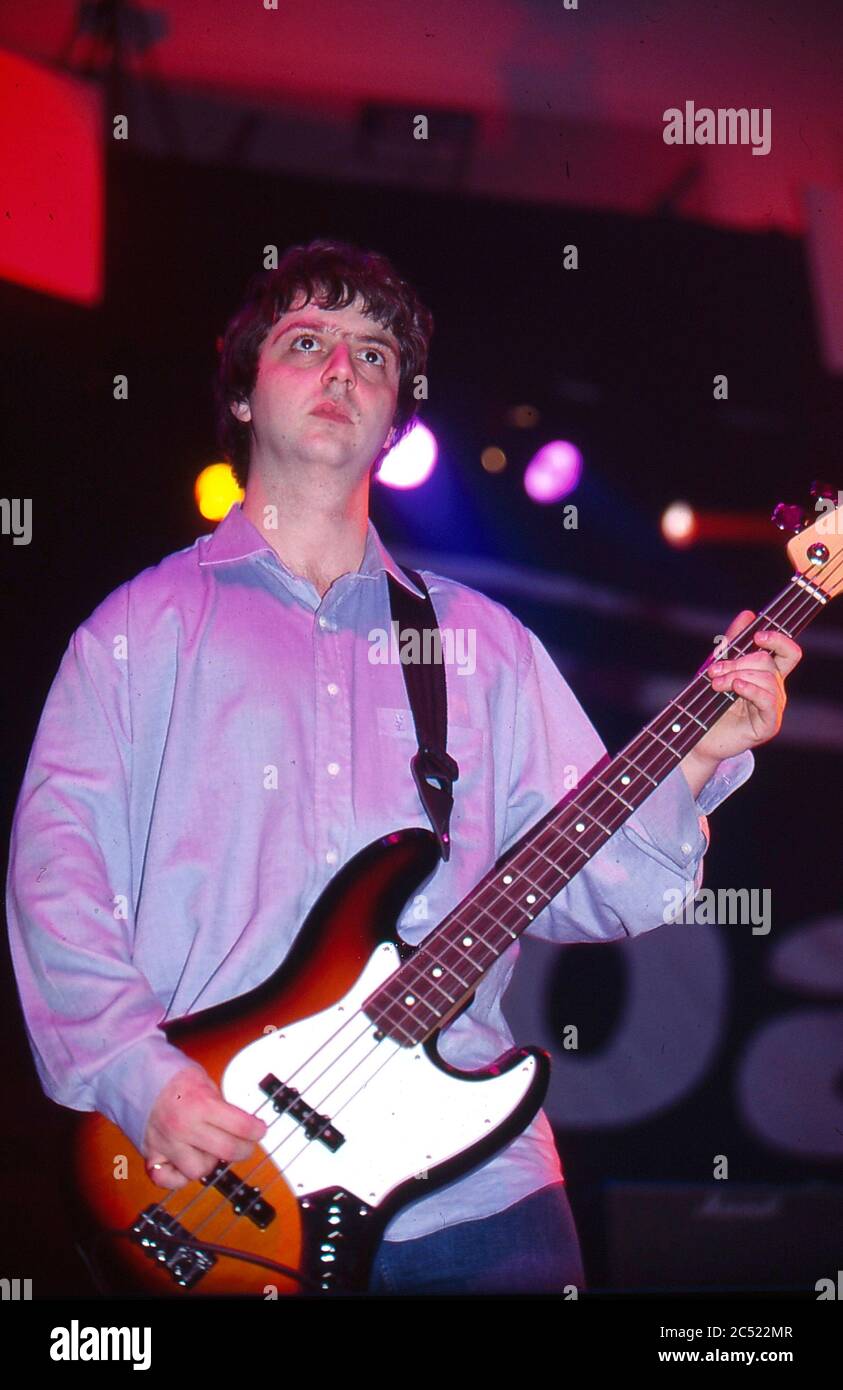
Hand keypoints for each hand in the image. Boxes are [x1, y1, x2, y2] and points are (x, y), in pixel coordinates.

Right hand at [143, 1064, 266, 1189]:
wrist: (135, 1075)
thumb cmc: (172, 1078)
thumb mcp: (204, 1082)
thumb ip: (221, 1106)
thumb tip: (243, 1124)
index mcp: (199, 1104)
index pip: (240, 1126)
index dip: (256, 1130)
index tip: (260, 1130)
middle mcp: (183, 1126)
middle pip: (226, 1151)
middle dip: (243, 1149)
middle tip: (246, 1145)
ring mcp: (166, 1143)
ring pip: (198, 1171)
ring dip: (209, 1162)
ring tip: (209, 1149)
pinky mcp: (151, 1154)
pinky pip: (167, 1180)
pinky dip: (178, 1177)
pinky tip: (186, 1163)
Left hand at [687, 609, 801, 775]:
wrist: (697, 737)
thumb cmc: (708, 703)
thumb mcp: (718, 667)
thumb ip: (733, 642)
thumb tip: (748, 614)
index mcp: (767, 675)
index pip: (788, 652)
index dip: (778, 640)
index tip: (757, 636)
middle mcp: (774, 690)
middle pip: (768, 662)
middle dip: (738, 662)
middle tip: (714, 671)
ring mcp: (773, 708)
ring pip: (767, 679)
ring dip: (737, 675)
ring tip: (716, 684)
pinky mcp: (768, 725)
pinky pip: (768, 700)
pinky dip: (751, 689)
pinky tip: (736, 687)